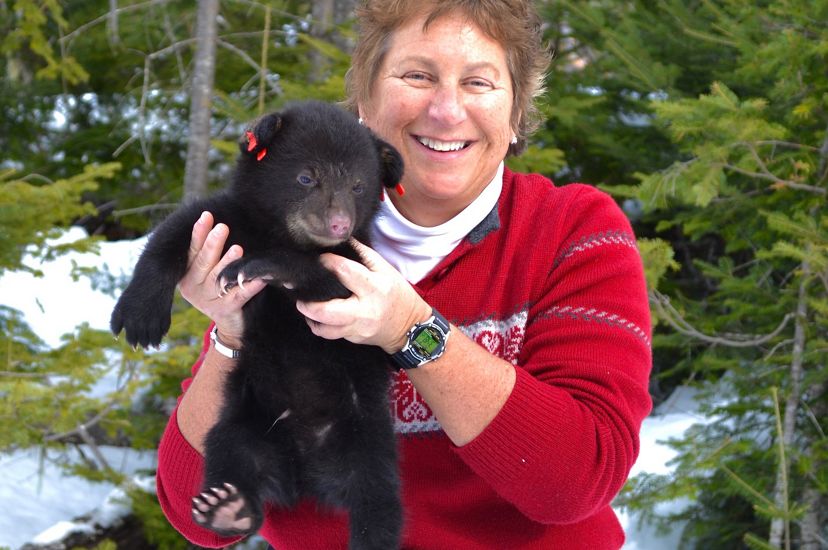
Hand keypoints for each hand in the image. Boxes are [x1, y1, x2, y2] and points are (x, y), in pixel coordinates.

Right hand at [178, 211, 266, 347]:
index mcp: (187, 275)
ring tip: (237, 249)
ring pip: (218, 279)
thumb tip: (215, 219)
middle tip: (222, 227)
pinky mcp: (226, 310)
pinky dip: (249, 286)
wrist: (229, 323)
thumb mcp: (207, 271)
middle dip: (213, 244)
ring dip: (228, 263)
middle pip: (203, 263)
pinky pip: (239, 295)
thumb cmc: (218, 289)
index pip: (192, 251)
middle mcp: (193, 288)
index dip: (199, 234)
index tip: (207, 215)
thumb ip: (207, 251)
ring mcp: (208, 300)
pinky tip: (259, 278)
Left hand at [295, 239, 430, 353]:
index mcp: (374, 288)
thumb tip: (340, 240)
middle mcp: (364, 311)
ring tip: (305, 305)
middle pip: (327, 311)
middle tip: (298, 292)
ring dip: (310, 317)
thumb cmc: (396, 293)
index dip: (327, 263)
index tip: (318, 258)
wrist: (409, 327)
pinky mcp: (353, 339)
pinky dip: (319, 325)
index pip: (345, 272)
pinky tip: (317, 316)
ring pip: (324, 329)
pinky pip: (330, 335)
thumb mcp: (385, 269)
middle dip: (307, 303)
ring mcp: (357, 329)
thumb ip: (362, 255)